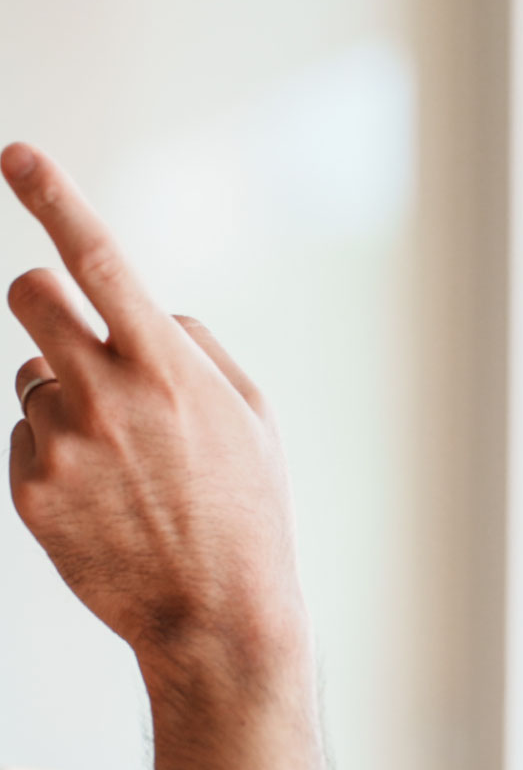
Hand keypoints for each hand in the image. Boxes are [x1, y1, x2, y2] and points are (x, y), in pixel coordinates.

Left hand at [4, 142, 307, 684]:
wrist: (217, 614)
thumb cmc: (248, 508)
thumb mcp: (252, 417)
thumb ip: (196, 346)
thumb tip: (147, 313)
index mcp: (169, 368)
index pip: (100, 260)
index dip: (54, 197)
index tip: (17, 155)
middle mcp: (105, 395)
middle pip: (31, 295)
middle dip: (45, 297)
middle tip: (72, 332)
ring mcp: (60, 444)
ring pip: (31, 376)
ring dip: (64, 393)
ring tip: (122, 457)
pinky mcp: (29, 490)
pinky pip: (26, 438)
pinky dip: (56, 452)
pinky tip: (106, 496)